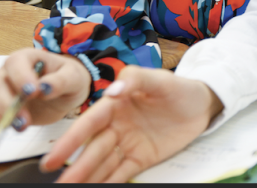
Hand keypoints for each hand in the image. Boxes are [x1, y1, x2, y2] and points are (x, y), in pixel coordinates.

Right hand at [0, 48, 90, 136]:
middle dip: (5, 106)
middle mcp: (6, 72)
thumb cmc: (68, 79)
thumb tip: (45, 88)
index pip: (14, 62)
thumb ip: (61, 81)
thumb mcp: (74, 77)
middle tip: (23, 123)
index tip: (32, 92)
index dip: (19, 76)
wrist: (64, 93)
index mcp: (27, 58)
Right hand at [39, 66, 223, 182]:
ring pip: (103, 164)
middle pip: (93, 149)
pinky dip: (108, 183)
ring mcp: (127, 143)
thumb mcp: (160, 79)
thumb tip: (113, 90)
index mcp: (116, 103)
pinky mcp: (140, 158)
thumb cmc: (179, 88)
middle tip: (61, 183)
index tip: (54, 159)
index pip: (90, 123)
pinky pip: (121, 173)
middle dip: (76, 167)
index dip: (71, 141)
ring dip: (87, 178)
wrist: (202, 105)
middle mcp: (117, 125)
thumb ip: (136, 79)